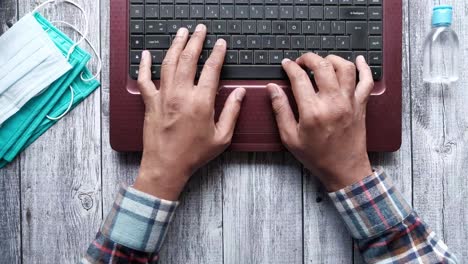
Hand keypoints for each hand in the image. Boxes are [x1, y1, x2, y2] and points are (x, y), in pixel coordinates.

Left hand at [133, 25, 245, 199]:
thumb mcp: (222, 136)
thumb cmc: (194, 154)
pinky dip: (144, 64)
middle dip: (196, 41)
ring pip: (168, 63)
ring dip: (175, 45)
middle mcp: (181, 95)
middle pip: (188, 59)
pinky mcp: (150, 102)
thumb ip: (232, 112)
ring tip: (181, 33)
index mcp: (201, 102)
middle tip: (200, 29)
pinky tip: (145, 54)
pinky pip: (144, 79)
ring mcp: (163, 96)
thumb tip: (240, 93)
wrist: (167, 166)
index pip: (211, 69)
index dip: (217, 53)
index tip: (221, 44)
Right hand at [267, 54, 373, 191]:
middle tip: (301, 61)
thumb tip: (272, 89)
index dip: (290, 67)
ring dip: (332, 59)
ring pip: (345, 68)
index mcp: (312, 111)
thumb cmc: (316, 156)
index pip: (299, 78)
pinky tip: (358, 60)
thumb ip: (280, 110)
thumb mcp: (290, 137)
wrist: (344, 169)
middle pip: (322, 66)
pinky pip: (366, 81)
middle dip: (309, 58)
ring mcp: (349, 102)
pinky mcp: (361, 105)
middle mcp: (333, 102)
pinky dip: (364, 67)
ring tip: (323, 61)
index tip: (286, 64)